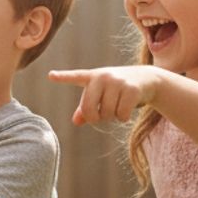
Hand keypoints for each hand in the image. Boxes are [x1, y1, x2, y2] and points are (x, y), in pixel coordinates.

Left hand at [48, 65, 164, 125]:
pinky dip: (123, 118)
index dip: (62, 77)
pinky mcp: (132, 89)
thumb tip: (76, 121)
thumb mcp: (100, 95)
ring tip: (117, 107)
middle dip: (95, 118)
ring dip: (112, 117)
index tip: (50, 75)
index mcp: (92, 77)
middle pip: (89, 109)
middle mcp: (103, 77)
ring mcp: (118, 82)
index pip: (75, 77)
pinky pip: (121, 114)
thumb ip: (85, 109)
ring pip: (107, 113)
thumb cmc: (117, 89)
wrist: (147, 78)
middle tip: (102, 116)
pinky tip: (127, 110)